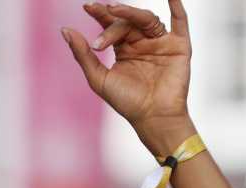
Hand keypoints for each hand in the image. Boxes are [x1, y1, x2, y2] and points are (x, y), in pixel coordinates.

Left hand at [62, 2, 194, 153]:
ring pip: (146, 18)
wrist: (152, 118)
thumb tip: (65, 29)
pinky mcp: (179, 46)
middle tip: (100, 17)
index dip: (100, 14)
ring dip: (131, 12)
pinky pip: (180, 21)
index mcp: (124, 49)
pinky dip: (177, 6)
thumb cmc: (127, 102)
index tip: (87, 7)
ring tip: (115, 9)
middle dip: (112, 20)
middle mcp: (143, 42)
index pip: (111, 25)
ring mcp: (161, 42)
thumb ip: (83, 55)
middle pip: (127, 21)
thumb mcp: (99, 79)